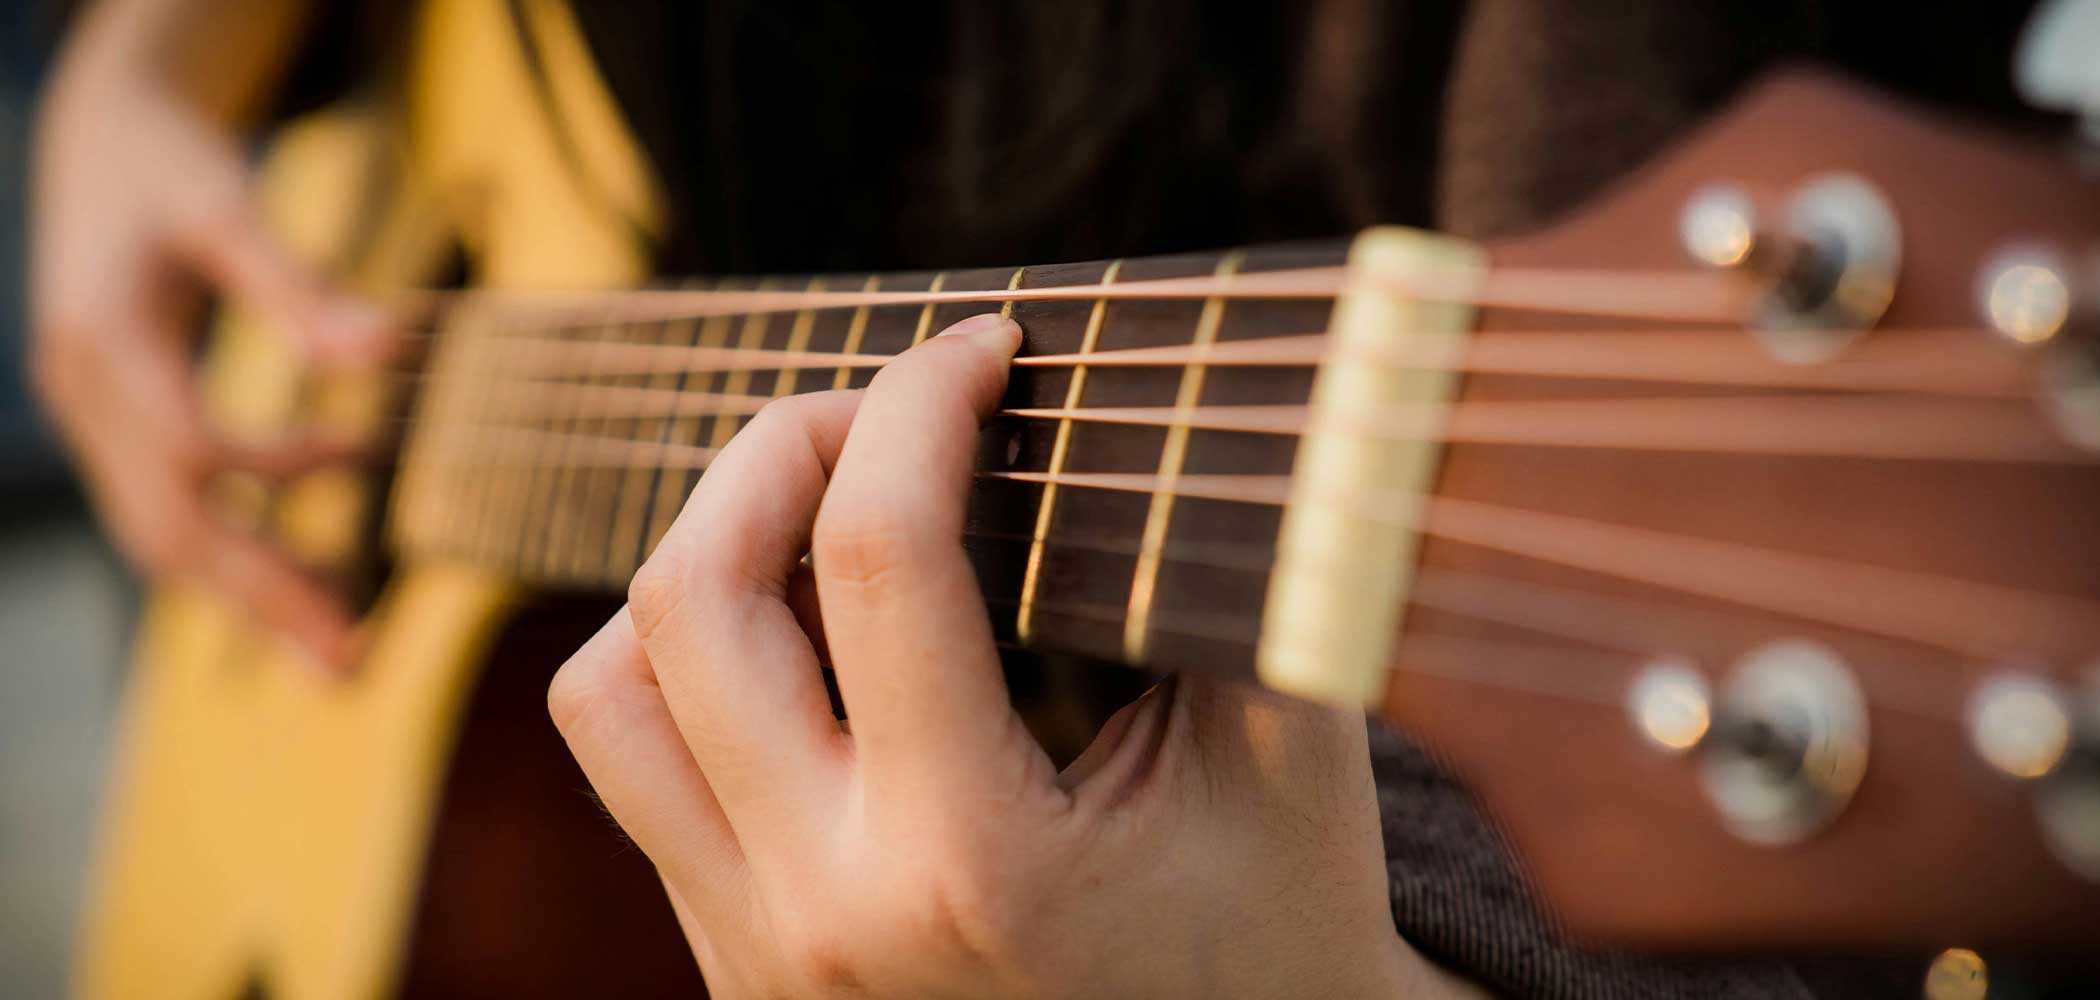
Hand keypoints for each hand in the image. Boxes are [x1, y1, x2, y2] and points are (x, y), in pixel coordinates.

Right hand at [29, 59, 388, 667]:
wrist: (95, 140)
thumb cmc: (167, 161)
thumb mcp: (227, 204)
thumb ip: (297, 283)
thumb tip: (386, 353)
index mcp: (104, 335)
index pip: (185, 444)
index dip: (273, 470)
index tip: (359, 459)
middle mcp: (82, 393)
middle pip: (168, 525)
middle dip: (262, 595)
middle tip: (353, 659)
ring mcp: (88, 420)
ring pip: (161, 537)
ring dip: (251, 596)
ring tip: (340, 647)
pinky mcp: (111, 430)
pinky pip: (166, 515)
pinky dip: (235, 553)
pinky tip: (308, 573)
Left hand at [550, 313, 1479, 997]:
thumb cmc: (1273, 930)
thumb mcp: (1289, 760)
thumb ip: (1237, 583)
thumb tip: (1182, 399)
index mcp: (973, 859)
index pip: (880, 556)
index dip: (923, 401)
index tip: (985, 349)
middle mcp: (823, 912)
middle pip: (691, 600)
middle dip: (779, 447)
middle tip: (883, 409)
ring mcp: (756, 954)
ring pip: (607, 694)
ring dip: (696, 566)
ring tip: (814, 524)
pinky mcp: (733, 970)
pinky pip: (639, 778)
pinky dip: (697, 670)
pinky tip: (813, 642)